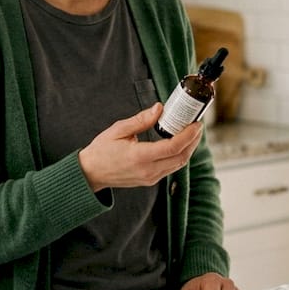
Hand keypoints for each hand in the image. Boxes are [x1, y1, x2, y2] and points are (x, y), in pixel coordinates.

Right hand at [78, 103, 201, 191]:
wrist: (91, 173)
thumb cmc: (101, 151)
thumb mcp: (118, 130)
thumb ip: (140, 120)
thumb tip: (159, 108)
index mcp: (139, 157)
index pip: (172, 147)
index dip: (188, 135)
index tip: (196, 124)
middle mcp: (147, 170)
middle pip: (181, 157)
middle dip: (193, 142)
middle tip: (197, 126)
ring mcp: (150, 178)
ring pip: (178, 164)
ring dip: (188, 149)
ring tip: (191, 133)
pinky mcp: (150, 180)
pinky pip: (170, 168)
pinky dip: (178, 155)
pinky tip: (179, 143)